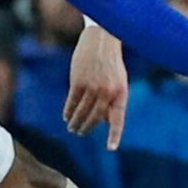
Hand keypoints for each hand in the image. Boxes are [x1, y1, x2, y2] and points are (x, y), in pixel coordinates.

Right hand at [64, 23, 129, 146]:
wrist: (102, 39)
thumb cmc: (111, 62)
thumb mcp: (119, 81)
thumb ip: (113, 101)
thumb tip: (106, 122)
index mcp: (121, 92)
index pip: (118, 118)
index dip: (114, 134)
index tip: (111, 148)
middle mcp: (108, 91)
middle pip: (95, 118)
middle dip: (87, 128)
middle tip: (80, 133)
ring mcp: (93, 87)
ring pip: (82, 112)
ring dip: (76, 122)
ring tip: (72, 128)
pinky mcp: (78, 81)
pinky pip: (72, 102)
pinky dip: (68, 111)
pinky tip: (66, 116)